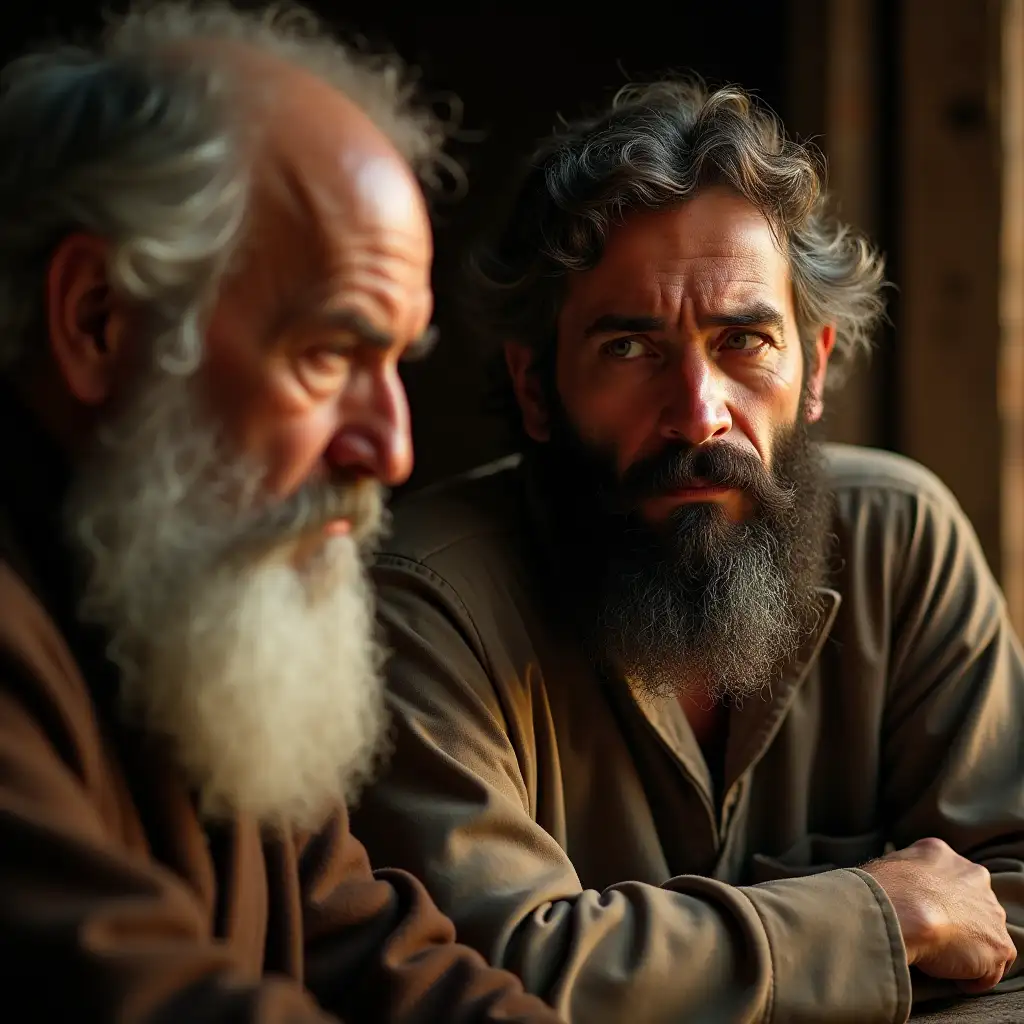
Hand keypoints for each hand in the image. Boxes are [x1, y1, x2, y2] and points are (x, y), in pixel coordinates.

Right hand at [863, 837, 1015, 991]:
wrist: (899, 911)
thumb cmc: (881, 891)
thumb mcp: (885, 868)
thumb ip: (901, 877)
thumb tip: (891, 888)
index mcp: (941, 854)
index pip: (944, 877)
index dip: (933, 898)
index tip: (920, 913)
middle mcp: (973, 875)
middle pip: (970, 903)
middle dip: (957, 920)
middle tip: (932, 936)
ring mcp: (990, 910)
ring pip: (982, 935)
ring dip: (965, 948)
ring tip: (939, 959)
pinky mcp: (999, 944)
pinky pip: (989, 969)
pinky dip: (970, 977)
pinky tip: (948, 975)